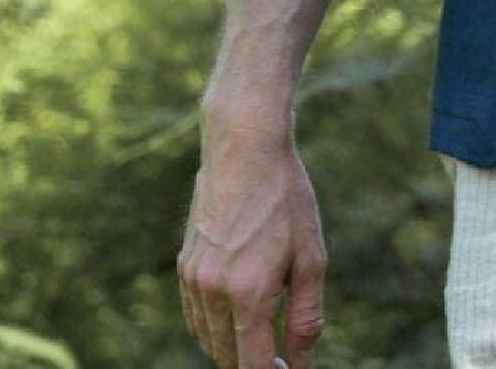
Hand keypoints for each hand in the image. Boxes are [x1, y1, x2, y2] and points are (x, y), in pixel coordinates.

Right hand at [178, 126, 326, 368]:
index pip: (252, 364)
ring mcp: (194, 279)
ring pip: (207, 339)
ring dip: (232, 347)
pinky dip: (213, 326)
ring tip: (261, 335)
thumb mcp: (310, 256)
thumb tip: (300, 361)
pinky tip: (237, 312)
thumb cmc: (284, 198)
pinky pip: (195, 315)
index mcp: (248, 294)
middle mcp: (213, 292)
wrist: (244, 148)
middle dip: (251, 363)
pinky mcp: (184, 266)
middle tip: (279, 356)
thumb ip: (305, 316)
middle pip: (227, 357)